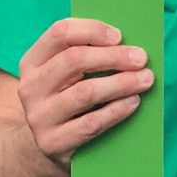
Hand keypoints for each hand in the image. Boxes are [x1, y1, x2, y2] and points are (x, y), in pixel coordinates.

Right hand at [16, 17, 151, 166]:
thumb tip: (126, 43)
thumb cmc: (65, 99)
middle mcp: (31, 86)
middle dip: (113, 56)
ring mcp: (39, 116)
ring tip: (145, 80)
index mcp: (32, 61)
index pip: (60, 33)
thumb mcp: (64, 74)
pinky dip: (116, 110)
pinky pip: (91, 123)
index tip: (119, 36)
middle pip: (74, 60)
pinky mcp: (53, 142)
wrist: (47, 146)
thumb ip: (85, 53)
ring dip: (121, 83)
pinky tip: (133, 102)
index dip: (92, 30)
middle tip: (141, 59)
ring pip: (85, 92)